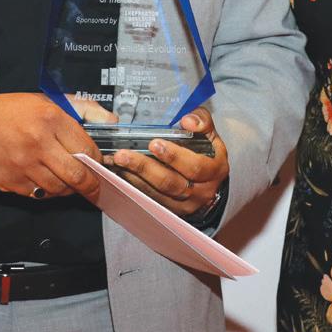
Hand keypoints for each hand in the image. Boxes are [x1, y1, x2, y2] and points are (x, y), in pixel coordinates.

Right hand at [0, 93, 102, 200]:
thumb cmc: (9, 112)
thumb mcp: (47, 100)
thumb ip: (82, 109)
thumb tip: (110, 121)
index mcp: (50, 119)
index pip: (87, 149)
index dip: (97, 161)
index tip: (98, 164)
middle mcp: (38, 143)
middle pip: (76, 176)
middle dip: (90, 185)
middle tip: (94, 187)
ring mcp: (23, 165)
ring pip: (58, 189)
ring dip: (67, 189)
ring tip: (66, 181)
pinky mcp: (11, 181)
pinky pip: (37, 195)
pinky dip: (44, 191)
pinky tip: (43, 180)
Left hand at [110, 110, 226, 218]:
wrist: (210, 182)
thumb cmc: (208, 153)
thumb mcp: (211, 135)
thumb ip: (202, 121)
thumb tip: (188, 121)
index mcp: (214, 170)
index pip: (194, 166)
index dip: (174, 156)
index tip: (154, 143)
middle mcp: (201, 191)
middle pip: (171, 183)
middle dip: (145, 168)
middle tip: (124, 155)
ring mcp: (185, 204)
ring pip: (157, 194)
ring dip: (134, 177)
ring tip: (118, 162)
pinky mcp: (171, 211)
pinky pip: (150, 200)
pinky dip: (134, 186)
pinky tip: (121, 174)